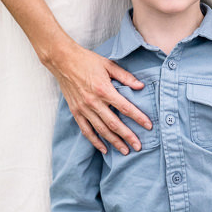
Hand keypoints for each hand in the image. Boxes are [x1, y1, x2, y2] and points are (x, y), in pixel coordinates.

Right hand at [49, 41, 152, 155]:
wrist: (62, 61)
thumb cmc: (87, 60)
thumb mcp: (108, 65)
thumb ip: (125, 77)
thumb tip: (141, 86)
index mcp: (104, 89)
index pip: (125, 108)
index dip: (138, 118)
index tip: (149, 126)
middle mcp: (93, 102)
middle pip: (114, 124)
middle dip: (128, 136)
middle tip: (139, 147)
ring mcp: (83, 109)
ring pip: (101, 130)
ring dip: (114, 142)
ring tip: (125, 151)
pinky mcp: (76, 112)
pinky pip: (86, 130)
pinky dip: (95, 141)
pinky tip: (104, 149)